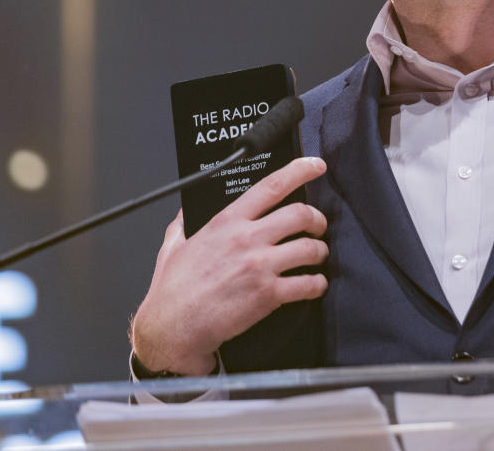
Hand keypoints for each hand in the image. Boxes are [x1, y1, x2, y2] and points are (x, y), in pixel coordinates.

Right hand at [129, 157, 328, 374]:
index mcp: (227, 222)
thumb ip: (184, 223)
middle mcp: (247, 239)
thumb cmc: (172, 290)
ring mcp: (260, 266)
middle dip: (317, 219)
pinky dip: (317, 284)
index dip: (299, 171)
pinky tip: (314, 285)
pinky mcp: (268, 295)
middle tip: (318, 226)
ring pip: (311, 248)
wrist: (173, 328)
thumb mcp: (173, 244)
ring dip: (320, 251)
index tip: (316, 165)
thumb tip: (188, 210)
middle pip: (301, 214)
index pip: (271, 186)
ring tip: (317, 257)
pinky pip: (308, 284)